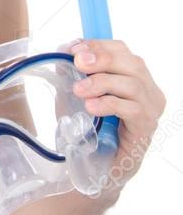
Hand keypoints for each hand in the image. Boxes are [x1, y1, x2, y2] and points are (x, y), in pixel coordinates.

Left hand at [67, 38, 165, 194]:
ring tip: (79, 90)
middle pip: (133, 63)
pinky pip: (133, 110)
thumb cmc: (90, 129)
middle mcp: (149, 92)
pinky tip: (91, 107)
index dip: (99, 46)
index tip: (74, 49)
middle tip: (77, 63)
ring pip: (133, 84)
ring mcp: (151, 111)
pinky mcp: (146, 130)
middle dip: (102, 59)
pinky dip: (109, 104)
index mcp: (135, 78)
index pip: (123, 51)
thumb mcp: (76, 95)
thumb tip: (64, 51)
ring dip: (102, 82)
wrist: (95, 168)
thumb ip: (74, 73)